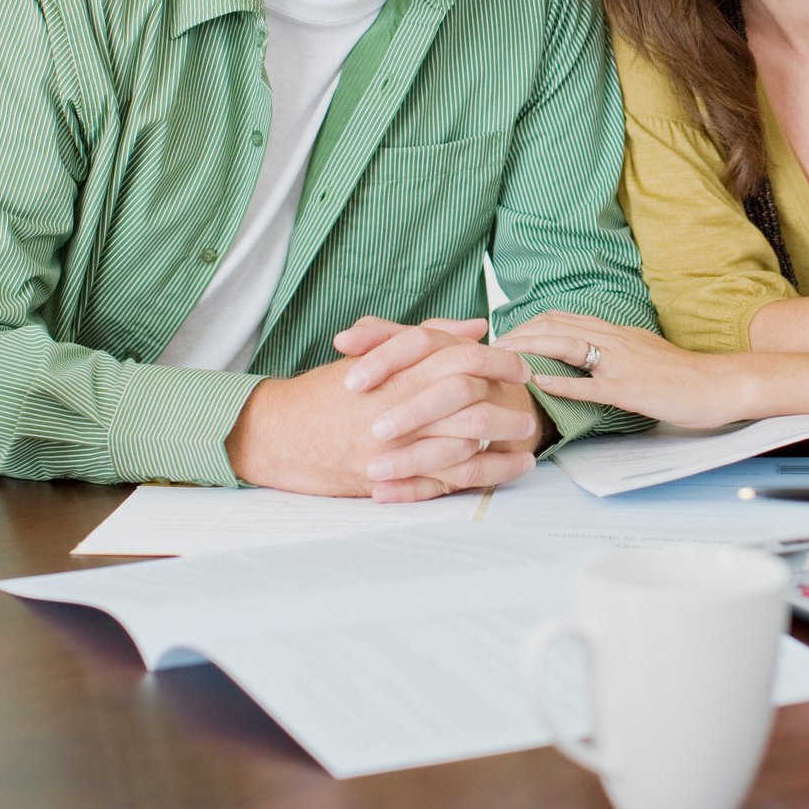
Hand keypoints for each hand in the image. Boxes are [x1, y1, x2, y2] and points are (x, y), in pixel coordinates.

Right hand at [224, 317, 537, 500]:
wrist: (278, 434)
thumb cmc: (327, 394)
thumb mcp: (373, 356)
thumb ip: (426, 338)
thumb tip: (474, 328)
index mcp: (396, 371)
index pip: (459, 358)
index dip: (497, 361)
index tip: (519, 364)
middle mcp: (397, 407)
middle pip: (469, 400)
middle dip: (507, 401)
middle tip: (530, 403)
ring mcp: (394, 447)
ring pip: (464, 443)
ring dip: (504, 440)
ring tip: (529, 438)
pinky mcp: (391, 480)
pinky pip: (448, 480)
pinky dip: (486, 474)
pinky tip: (510, 469)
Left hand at [500, 312, 750, 429]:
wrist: (718, 384)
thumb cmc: (683, 375)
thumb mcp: (643, 353)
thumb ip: (614, 352)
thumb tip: (585, 360)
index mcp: (616, 331)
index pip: (562, 319)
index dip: (529, 324)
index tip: (504, 334)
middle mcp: (614, 339)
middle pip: (555, 326)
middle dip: (518, 334)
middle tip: (489, 347)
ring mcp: (620, 363)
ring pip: (565, 345)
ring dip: (529, 349)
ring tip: (501, 358)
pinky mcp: (628, 389)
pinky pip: (588, 384)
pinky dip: (559, 382)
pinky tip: (536, 383)